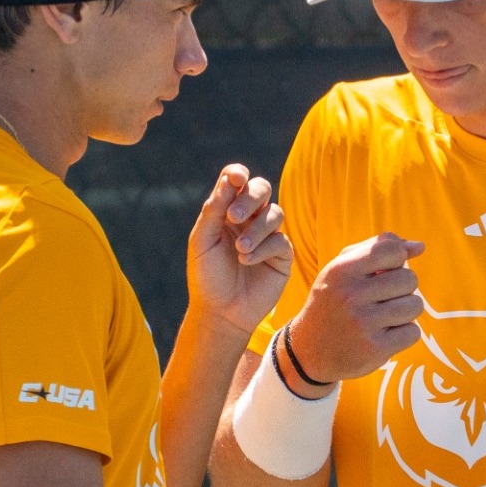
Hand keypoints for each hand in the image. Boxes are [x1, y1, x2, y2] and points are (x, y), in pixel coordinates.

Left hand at [186, 164, 290, 335]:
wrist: (221, 312)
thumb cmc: (207, 276)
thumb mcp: (203, 241)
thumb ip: (214, 209)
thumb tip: (231, 178)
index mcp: (227, 211)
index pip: (237, 182)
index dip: (238, 174)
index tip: (235, 179)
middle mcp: (250, 219)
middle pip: (262, 188)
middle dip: (250, 197)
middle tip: (233, 217)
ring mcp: (268, 236)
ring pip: (274, 213)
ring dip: (256, 229)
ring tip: (239, 250)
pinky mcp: (282, 255)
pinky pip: (280, 240)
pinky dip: (262, 248)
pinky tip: (246, 261)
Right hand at [283, 232, 424, 389]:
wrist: (309, 351)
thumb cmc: (333, 302)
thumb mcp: (342, 269)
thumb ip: (377, 248)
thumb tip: (419, 246)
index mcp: (341, 270)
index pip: (391, 250)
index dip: (398, 258)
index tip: (386, 270)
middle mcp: (351, 295)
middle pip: (409, 279)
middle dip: (403, 287)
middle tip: (383, 297)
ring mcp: (363, 324)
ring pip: (415, 305)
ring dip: (406, 311)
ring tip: (385, 316)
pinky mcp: (375, 349)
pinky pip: (413, 332)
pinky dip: (404, 333)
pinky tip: (384, 334)